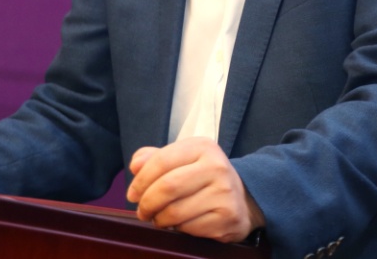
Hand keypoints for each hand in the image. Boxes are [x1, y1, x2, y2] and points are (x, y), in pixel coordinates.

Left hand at [126, 137, 263, 242]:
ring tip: (158, 218)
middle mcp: (216, 167)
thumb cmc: (204, 177)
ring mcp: (225, 193)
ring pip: (176, 211)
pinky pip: (190, 228)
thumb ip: (155, 157)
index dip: (140, 180)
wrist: (244, 198)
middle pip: (167, 187)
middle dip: (147, 203)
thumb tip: (135, 166)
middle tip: (141, 211)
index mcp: (202, 147)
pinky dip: (178, 228)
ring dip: (159, 219)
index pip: (161, 161)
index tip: (132, 194)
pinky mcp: (228, 218)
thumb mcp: (183, 159)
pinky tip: (179, 224)